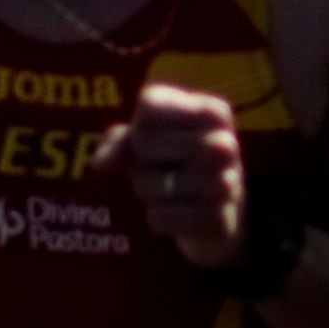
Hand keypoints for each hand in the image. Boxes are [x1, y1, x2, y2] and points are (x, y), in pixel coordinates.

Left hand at [99, 82, 246, 270]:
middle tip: (163, 169)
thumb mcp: (149, 141)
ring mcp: (226, 184)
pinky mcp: (218, 221)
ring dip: (148, 192)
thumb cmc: (177, 163)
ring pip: (150, 185)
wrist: (222, 209)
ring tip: (170, 191)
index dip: (138, 125)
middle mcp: (225, 143)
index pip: (150, 105)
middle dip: (140, 162)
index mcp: (212, 112)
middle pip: (143, 143)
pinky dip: (158, 217)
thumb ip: (119, 141)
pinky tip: (178, 213)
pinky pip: (159, 217)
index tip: (155, 138)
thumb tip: (102, 162)